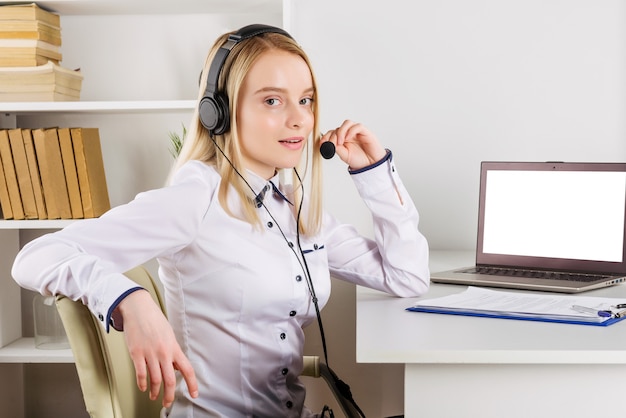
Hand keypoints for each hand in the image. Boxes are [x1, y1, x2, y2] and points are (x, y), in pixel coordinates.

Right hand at [116, 290, 198, 407]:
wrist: (139, 309)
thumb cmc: (154, 320)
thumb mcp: (169, 335)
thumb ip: (172, 351)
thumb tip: (175, 366)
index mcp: (174, 347)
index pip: (187, 370)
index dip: (192, 384)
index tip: (194, 394)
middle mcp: (163, 352)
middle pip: (170, 380)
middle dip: (169, 395)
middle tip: (167, 403)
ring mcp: (149, 353)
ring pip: (154, 380)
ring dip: (154, 392)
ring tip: (154, 396)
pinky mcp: (136, 353)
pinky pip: (140, 374)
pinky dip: (142, 384)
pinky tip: (143, 387)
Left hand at [320, 120, 386, 169]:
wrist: (371, 165)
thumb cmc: (359, 160)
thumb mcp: (344, 155)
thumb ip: (337, 148)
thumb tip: (329, 143)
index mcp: (342, 139)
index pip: (332, 132)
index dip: (326, 136)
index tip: (322, 143)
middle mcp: (349, 134)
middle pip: (338, 127)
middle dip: (333, 136)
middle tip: (332, 145)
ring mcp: (357, 132)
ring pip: (347, 123)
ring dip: (341, 131)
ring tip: (340, 142)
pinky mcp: (365, 132)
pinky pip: (357, 126)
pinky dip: (351, 131)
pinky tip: (348, 139)